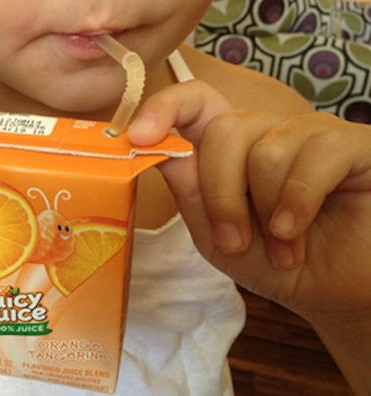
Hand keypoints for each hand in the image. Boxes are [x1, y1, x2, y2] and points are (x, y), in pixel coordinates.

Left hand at [128, 80, 370, 323]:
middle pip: (224, 131)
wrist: (335, 294)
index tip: (138, 137)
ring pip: (266, 149)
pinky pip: (315, 154)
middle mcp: (269, 131)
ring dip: (266, 211)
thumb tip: (159, 151)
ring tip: (282, 247)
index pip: (196, 103)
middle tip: (234, 241)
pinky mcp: (353, 144)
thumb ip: (191, 195)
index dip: (164, 109)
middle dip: (221, 194)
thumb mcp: (218, 237)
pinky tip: (297, 232)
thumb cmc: (276, 263)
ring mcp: (311, 133)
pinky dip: (297, 201)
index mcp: (231, 149)